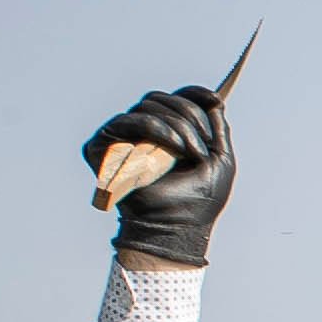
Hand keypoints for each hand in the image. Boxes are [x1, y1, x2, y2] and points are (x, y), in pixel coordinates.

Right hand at [80, 87, 233, 266]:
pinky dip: (155, 128)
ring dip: (176, 126)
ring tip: (191, 152)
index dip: (194, 94)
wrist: (179, 227)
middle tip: (204, 143)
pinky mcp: (101, 146)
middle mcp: (139, 131)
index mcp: (164, 132)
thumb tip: (214, 102)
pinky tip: (174, 146)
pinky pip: (126, 121)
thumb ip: (217, 129)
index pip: (174, 99)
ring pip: (147, 107)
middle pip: (161, 99)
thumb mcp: (219, 160)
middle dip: (189, 115)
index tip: (215, 99)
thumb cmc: (198, 200)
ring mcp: (120, 137)